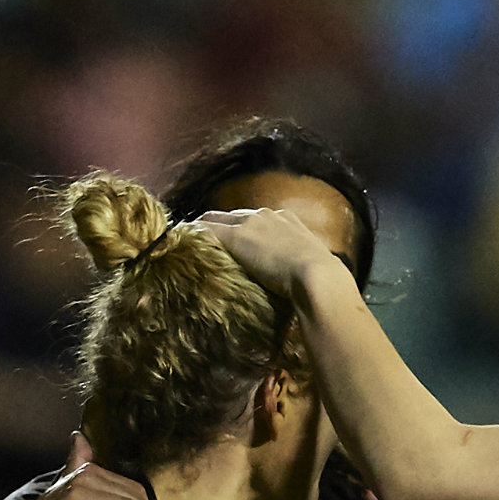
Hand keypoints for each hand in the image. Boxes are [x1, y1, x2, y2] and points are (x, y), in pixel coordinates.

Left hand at [191, 204, 341, 299]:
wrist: (318, 277)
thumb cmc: (320, 281)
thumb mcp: (308, 267)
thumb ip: (295, 267)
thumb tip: (292, 284)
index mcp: (287, 219)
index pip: (254, 219)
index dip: (239, 229)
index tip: (228, 244)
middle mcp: (267, 214)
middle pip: (231, 215)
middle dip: (215, 226)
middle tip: (197, 243)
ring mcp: (252, 222)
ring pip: (215, 219)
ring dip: (201, 231)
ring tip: (184, 245)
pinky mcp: (237, 236)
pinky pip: (205, 230)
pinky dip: (191, 236)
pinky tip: (178, 246)